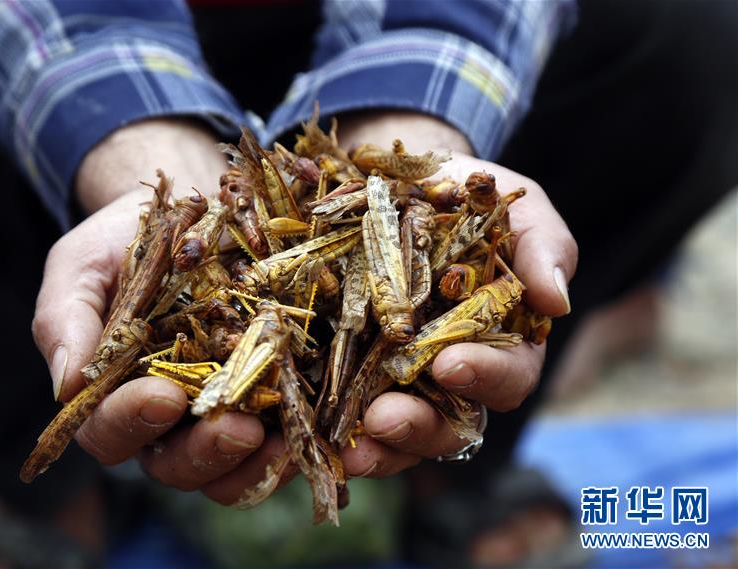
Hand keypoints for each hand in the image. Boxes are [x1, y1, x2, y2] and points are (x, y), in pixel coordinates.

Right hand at [32, 119, 290, 502]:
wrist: (191, 205)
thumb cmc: (125, 240)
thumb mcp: (83, 267)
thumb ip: (65, 319)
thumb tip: (66, 387)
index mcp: (116, 395)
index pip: (111, 432)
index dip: (132, 422)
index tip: (162, 395)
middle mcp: (171, 419)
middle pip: (178, 464)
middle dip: (206, 453)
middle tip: (238, 429)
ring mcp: (226, 410)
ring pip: (235, 467)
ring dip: (258, 464)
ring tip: (284, 441)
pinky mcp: (274, 394)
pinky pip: (286, 433)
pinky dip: (300, 435)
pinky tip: (320, 421)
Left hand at [336, 111, 577, 476]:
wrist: (399, 181)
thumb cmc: (469, 196)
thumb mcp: (517, 209)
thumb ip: (544, 248)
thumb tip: (556, 302)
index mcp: (503, 342)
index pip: (508, 375)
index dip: (485, 375)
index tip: (451, 363)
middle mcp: (453, 372)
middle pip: (450, 422)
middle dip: (420, 426)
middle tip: (387, 417)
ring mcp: (401, 378)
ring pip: (398, 432)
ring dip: (377, 445)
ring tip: (350, 445)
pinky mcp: (353, 371)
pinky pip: (348, 411)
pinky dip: (335, 427)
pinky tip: (316, 431)